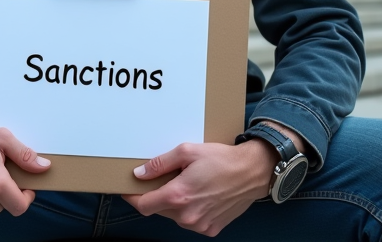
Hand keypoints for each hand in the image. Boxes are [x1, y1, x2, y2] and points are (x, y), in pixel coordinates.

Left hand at [122, 139, 276, 236]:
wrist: (252, 172)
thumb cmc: (221, 159)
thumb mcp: (187, 151)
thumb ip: (160, 163)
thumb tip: (139, 173)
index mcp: (178, 196)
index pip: (143, 205)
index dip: (133, 197)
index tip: (130, 189)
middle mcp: (187, 216)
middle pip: (159, 209)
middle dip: (158, 195)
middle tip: (167, 179)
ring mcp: (199, 225)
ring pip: (175, 216)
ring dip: (175, 203)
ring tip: (188, 185)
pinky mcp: (211, 229)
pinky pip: (191, 222)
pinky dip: (190, 210)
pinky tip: (201, 196)